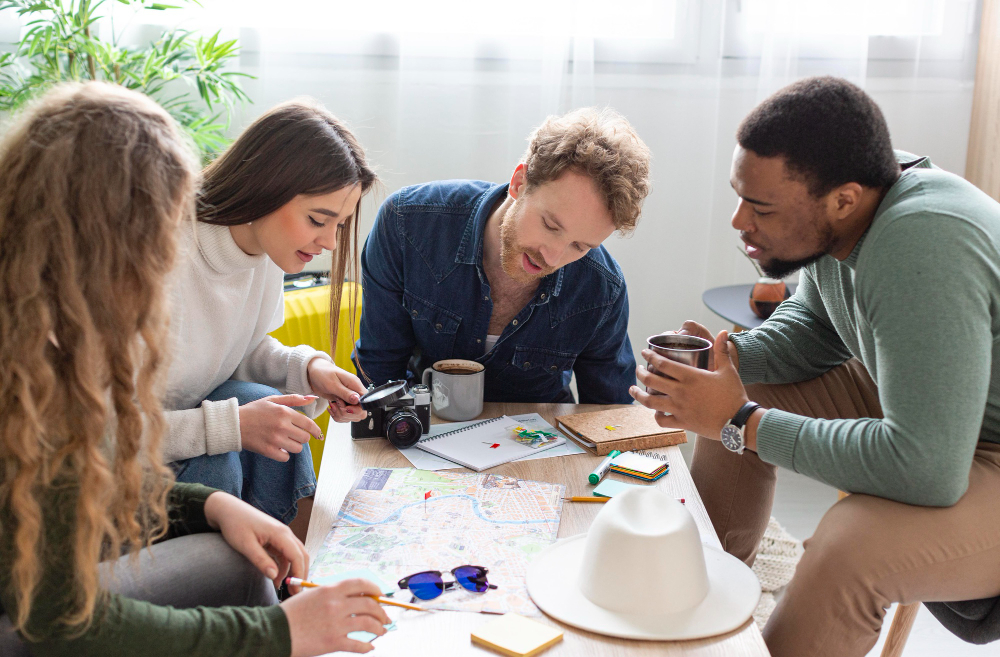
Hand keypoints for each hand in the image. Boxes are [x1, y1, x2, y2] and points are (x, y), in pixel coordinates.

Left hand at [203, 491, 308, 589]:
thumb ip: (261, 561)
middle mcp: (285, 533)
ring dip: (292, 571)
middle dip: (300, 574)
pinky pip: (285, 554)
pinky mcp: (275, 538)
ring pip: (294, 555)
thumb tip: (275, 577)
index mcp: (280, 534)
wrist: (228, 510)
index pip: (298, 556)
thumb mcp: (246, 545)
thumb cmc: (236, 525)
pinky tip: (275, 577)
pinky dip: (284, 566)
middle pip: (301, 555)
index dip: (299, 574)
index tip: (296, 590)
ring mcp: (281, 535)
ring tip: (283, 587)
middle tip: (295, 592)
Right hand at [239, 395, 322, 460]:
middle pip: (305, 438)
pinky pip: (286, 457)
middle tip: (294, 434)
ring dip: (294, 446)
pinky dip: (284, 454)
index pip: (309, 424)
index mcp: (284, 412)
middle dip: (302, 437)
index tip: (316, 433)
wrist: (233, 424)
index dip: (316, 430)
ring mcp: (275, 439)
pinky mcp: (268, 450)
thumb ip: (293, 399)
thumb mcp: (273, 400)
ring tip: (285, 441)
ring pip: (297, 449)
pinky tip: (278, 447)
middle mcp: (282, 426)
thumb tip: (312, 398)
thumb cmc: (254, 411)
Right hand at [282, 579, 390, 655]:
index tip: (380, 595)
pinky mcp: (333, 642)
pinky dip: (367, 646)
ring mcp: (336, 624)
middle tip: (386, 617)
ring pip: (368, 623)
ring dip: (379, 628)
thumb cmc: (291, 614)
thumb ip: (331, 595)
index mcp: (330, 590)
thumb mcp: (311, 595)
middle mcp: (336, 604)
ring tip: (382, 631)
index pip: (361, 584)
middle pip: (369, 604)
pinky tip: (370, 647)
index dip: (375, 589)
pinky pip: (358, 644)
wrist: (275, 631)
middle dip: (382, 611)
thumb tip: (352, 598)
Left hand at [306, 358, 366, 422]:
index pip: (365, 402)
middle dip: (347, 413)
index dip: (357, 409)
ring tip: (332, 404)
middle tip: (336, 404)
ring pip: (352, 416)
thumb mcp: (332, 384)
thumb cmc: (323, 374)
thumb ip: (345, 393)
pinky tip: (331, 408)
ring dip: (340, 415)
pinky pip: (344, 416)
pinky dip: (337, 416)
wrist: (314, 373)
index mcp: (355, 385)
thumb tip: (357, 400)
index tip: (345, 408)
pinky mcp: (343, 404)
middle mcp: (355, 393)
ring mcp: (349, 400)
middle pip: (360, 413)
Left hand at [630, 330, 747, 439]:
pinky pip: (662, 420)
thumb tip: (723, 332)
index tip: (644, 352)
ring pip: (650, 402)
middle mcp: (681, 392)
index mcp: (690, 377)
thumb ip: (722, 351)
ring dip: (638, 394)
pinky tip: (655, 412)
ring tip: (632, 389)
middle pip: (651, 380)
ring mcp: (679, 408)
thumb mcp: (728, 370)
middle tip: (638, 369)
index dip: (650, 356)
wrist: (739, 421)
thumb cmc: (734, 394)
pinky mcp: (682, 423)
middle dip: (640, 373)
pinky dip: (656, 416)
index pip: (663, 363)